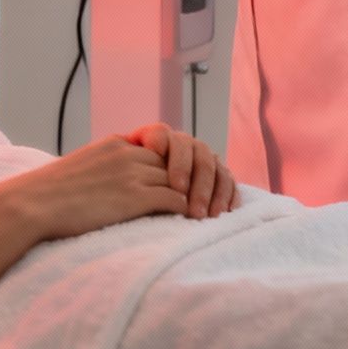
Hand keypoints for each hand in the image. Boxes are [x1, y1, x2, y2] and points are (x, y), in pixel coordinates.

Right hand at [0, 136, 188, 242]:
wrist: (32, 204)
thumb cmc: (48, 193)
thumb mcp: (81, 167)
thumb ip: (102, 168)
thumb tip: (108, 185)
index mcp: (114, 143)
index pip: (157, 150)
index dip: (168, 169)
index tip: (176, 185)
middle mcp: (126, 153)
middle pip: (172, 163)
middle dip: (185, 182)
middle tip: (198, 201)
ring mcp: (131, 174)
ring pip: (178, 180)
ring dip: (191, 198)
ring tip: (198, 215)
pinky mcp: (134, 197)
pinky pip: (175, 199)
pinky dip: (185, 210)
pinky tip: (187, 222)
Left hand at [119, 124, 238, 219]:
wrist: (135, 193)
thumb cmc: (122, 188)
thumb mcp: (119, 174)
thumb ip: (123, 166)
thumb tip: (119, 158)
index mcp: (154, 138)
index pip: (161, 133)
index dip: (162, 146)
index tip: (165, 172)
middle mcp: (180, 144)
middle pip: (191, 150)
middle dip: (189, 175)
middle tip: (184, 198)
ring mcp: (201, 157)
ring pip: (211, 165)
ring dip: (208, 190)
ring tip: (201, 215)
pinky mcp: (218, 174)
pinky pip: (228, 180)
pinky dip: (227, 195)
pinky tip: (223, 211)